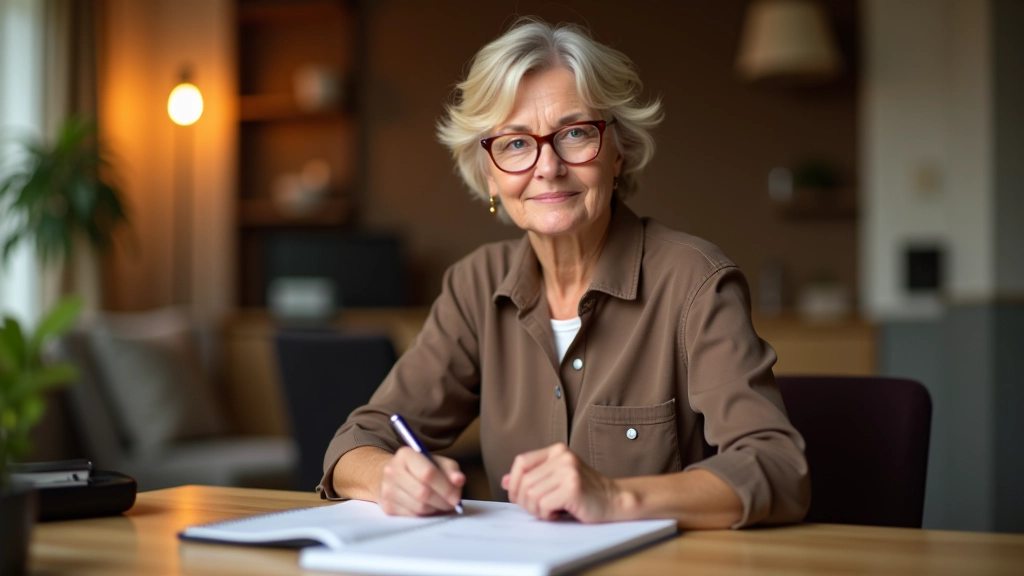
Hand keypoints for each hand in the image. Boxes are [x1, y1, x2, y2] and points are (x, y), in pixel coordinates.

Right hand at [378, 447, 464, 515]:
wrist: (394, 475)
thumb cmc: (420, 468)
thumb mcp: (437, 462)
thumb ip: (451, 469)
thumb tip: (459, 480)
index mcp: (405, 455)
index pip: (427, 473)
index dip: (445, 488)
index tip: (456, 497)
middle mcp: (392, 471)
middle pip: (422, 493)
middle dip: (442, 501)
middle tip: (452, 504)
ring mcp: (387, 490)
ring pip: (418, 507)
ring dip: (435, 509)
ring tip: (440, 503)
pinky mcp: (387, 507)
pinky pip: (412, 516)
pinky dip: (425, 515)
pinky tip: (428, 507)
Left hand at [501, 443, 620, 522]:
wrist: (615, 500)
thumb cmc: (585, 493)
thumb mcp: (556, 479)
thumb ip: (533, 477)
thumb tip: (505, 481)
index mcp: (557, 451)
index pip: (521, 462)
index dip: (513, 482)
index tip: (517, 496)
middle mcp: (562, 457)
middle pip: (524, 482)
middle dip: (526, 502)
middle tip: (541, 509)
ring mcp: (568, 470)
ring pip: (531, 494)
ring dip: (538, 510)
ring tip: (552, 510)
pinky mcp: (572, 487)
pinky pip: (543, 504)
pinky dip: (547, 514)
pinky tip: (560, 513)